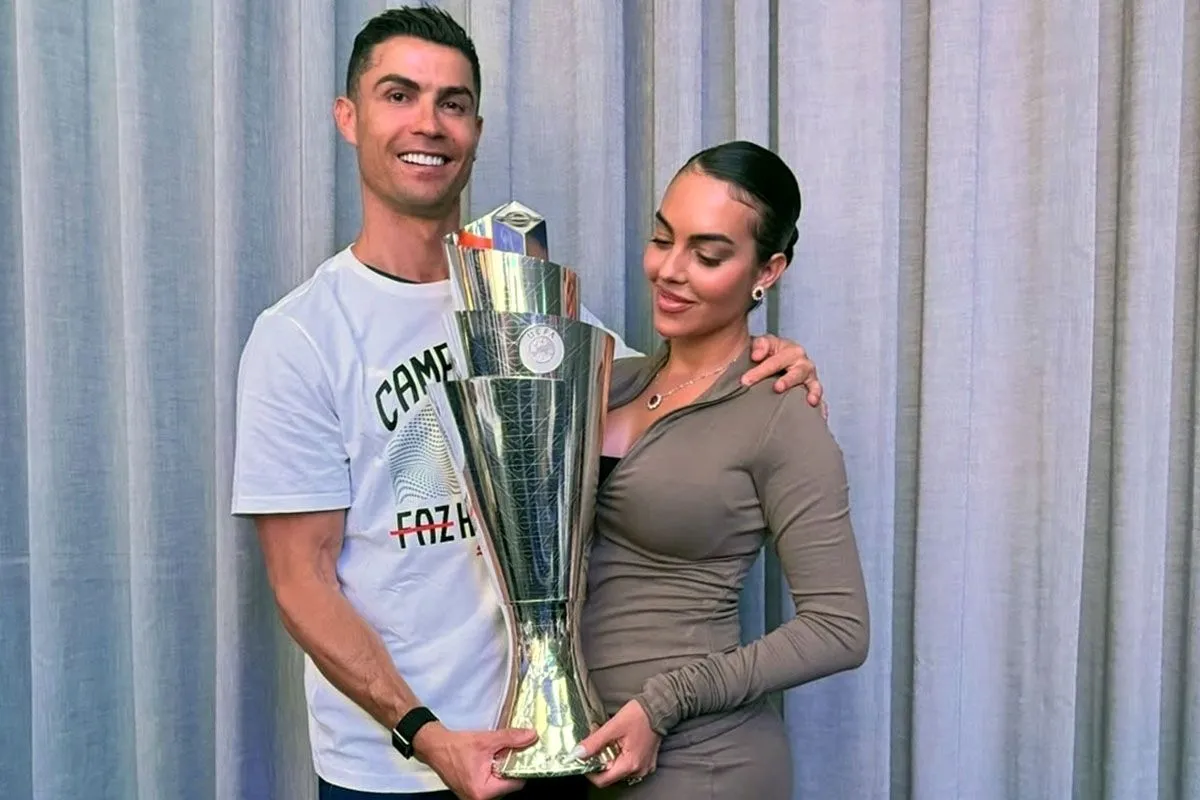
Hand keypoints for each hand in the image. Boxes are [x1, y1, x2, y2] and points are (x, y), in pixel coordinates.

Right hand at [413, 722, 536, 799]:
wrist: (435, 746)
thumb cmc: (455, 747)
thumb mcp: (486, 740)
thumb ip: (510, 738)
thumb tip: (530, 736)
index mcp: (484, 792)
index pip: (515, 784)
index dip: (522, 767)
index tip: (525, 753)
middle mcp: (479, 799)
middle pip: (508, 785)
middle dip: (511, 768)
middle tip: (512, 751)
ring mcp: (474, 797)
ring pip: (499, 784)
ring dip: (502, 769)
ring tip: (499, 754)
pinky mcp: (472, 791)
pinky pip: (490, 783)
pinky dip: (493, 771)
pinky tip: (492, 758)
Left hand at [572, 700, 661, 787]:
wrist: (659, 706)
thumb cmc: (639, 715)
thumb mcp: (613, 727)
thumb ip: (594, 742)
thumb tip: (578, 754)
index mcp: (630, 765)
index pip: (602, 780)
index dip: (589, 771)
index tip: (583, 757)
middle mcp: (638, 770)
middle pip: (609, 773)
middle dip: (599, 757)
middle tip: (596, 737)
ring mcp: (643, 766)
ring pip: (617, 767)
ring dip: (608, 754)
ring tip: (607, 735)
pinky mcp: (646, 760)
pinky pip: (626, 762)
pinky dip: (618, 752)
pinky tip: (617, 739)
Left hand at [743, 335, 826, 416]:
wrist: (778, 357)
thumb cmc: (771, 352)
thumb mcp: (764, 343)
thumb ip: (760, 345)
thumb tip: (756, 356)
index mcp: (791, 350)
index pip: (775, 362)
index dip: (760, 371)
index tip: (745, 381)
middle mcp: (804, 364)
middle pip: (797, 373)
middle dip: (787, 381)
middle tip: (777, 388)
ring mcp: (810, 378)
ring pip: (813, 385)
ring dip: (812, 392)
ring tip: (810, 401)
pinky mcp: (813, 390)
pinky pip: (820, 398)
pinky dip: (821, 406)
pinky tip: (820, 414)